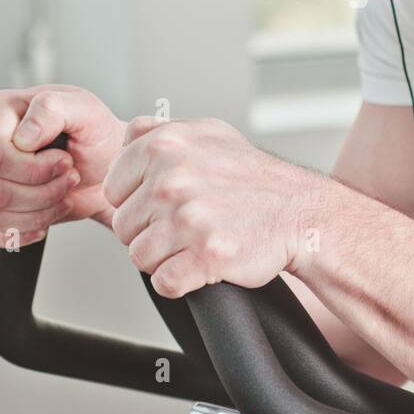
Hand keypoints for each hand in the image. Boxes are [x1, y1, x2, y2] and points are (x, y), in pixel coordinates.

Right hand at [0, 84, 126, 246]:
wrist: (102, 167)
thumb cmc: (93, 135)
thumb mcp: (86, 111)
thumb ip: (52, 110)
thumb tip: (22, 136)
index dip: (34, 169)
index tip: (65, 161)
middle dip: (43, 193)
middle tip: (69, 178)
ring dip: (38, 213)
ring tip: (61, 195)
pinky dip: (20, 231)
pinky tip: (43, 219)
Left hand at [103, 116, 315, 296]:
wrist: (301, 212)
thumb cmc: (254, 178)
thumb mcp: (209, 134)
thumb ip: (161, 130)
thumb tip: (128, 133)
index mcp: (166, 145)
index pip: (113, 188)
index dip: (136, 201)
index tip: (165, 203)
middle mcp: (172, 178)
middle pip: (122, 226)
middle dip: (150, 231)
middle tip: (187, 225)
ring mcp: (187, 218)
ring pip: (139, 257)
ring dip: (165, 257)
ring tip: (195, 242)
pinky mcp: (204, 256)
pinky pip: (164, 283)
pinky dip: (181, 281)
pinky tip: (202, 263)